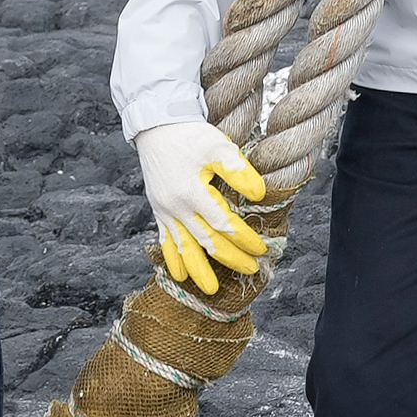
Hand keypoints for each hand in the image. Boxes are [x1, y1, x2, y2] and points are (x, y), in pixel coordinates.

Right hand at [135, 120, 268, 291]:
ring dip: (198, 270)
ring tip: (210, 290)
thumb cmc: (190, 135)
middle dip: (230, 258)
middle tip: (250, 270)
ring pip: (183, 247)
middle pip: (206, 241)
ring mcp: (164, 211)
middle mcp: (176, 207)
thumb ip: (239, 170)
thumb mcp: (218, 145)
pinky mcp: (158, 210)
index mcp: (192, 192)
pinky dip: (173, 259)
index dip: (244, 238)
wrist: (155, 126)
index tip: (261, 248)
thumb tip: (260, 194)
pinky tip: (179, 275)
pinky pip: (165, 240)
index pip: (223, 224)